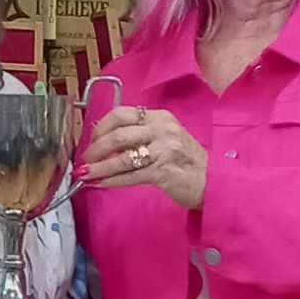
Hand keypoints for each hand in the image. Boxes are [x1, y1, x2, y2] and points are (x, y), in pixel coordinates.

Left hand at [85, 104, 207, 209]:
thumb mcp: (166, 137)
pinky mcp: (163, 171)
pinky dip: (112, 180)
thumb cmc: (186, 161)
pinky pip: (130, 176)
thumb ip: (141, 135)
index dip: (101, 127)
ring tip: (87, 174)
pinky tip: (101, 184)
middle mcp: (162, 130)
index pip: (122, 114)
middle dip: (96, 148)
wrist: (213, 181)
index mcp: (160, 117)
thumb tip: (105, 140)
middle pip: (118, 134)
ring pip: (122, 158)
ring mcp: (163, 150)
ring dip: (100, 167)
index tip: (92, 139)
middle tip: (86, 159)